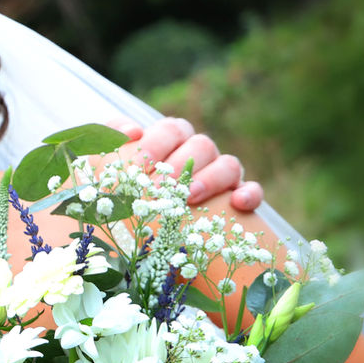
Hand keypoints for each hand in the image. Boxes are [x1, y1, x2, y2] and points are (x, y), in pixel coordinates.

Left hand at [108, 117, 263, 211]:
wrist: (141, 233)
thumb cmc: (126, 194)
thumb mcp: (110, 166)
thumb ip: (110, 140)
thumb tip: (132, 132)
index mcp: (171, 141)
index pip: (170, 129)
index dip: (155, 142)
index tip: (138, 163)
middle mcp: (199, 154)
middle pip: (200, 144)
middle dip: (180, 163)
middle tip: (160, 185)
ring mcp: (222, 175)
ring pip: (228, 164)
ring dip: (210, 178)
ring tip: (189, 196)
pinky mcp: (239, 198)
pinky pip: (253, 191)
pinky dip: (249, 194)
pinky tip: (237, 203)